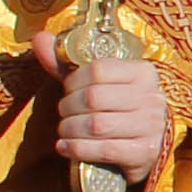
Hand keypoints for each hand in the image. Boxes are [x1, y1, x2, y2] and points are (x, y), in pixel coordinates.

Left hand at [41, 31, 173, 177]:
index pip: (98, 69)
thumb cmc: (118, 110)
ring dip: (70, 129)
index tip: (67, 90)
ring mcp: (151, 127)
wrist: (149, 146)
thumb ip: (67, 65)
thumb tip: (39, 38)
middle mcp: (152, 97)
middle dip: (68, 107)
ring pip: (96, 125)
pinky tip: (65, 147)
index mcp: (143, 72)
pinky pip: (104, 149)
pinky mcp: (145, 153)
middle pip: (94, 98)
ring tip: (64, 130)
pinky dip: (78, 149)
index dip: (73, 81)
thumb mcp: (98, 85)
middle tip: (63, 113)